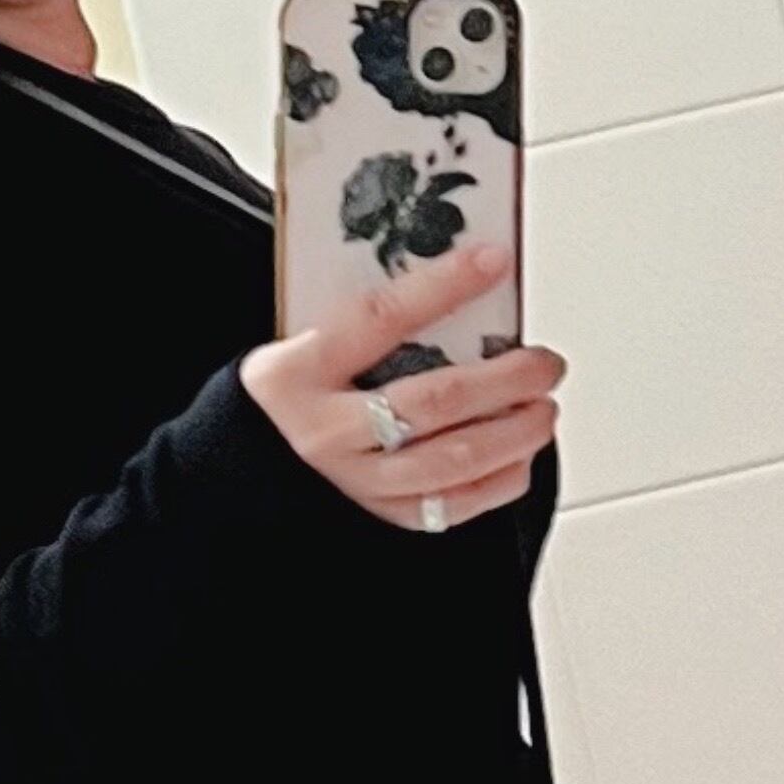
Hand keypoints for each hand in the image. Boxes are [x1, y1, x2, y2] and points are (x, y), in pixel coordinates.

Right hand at [241, 246, 562, 535]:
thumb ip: (367, 326)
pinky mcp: (377, 520)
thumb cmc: (284, 402)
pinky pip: (449, 509)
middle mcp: (327, 433)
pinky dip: (497, 484)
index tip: (495, 263)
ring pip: (450, 462)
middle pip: (432, 402)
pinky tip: (521, 459)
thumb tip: (456, 285)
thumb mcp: (302, 347)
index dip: (443, 287)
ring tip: (544, 410)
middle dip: (504, 380)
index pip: (381, 320)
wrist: (238, 479)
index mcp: (300, 371)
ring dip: (512, 435)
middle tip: (545, 363)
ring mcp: (354, 484)